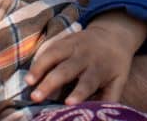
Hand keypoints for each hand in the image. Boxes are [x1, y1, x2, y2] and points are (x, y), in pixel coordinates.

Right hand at [26, 12, 146, 104]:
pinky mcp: (65, 40)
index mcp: (99, 68)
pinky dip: (39, 59)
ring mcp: (74, 45)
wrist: (114, 35)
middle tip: (36, 97)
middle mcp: (85, 56)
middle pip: (66, 70)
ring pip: (54, 55)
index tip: (68, 103)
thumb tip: (100, 117)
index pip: (88, 82)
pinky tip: (29, 73)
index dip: (79, 93)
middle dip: (50, 83)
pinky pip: (49, 48)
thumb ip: (109, 99)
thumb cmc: (114, 66)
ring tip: (28, 82)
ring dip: (40, 67)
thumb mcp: (118, 81)